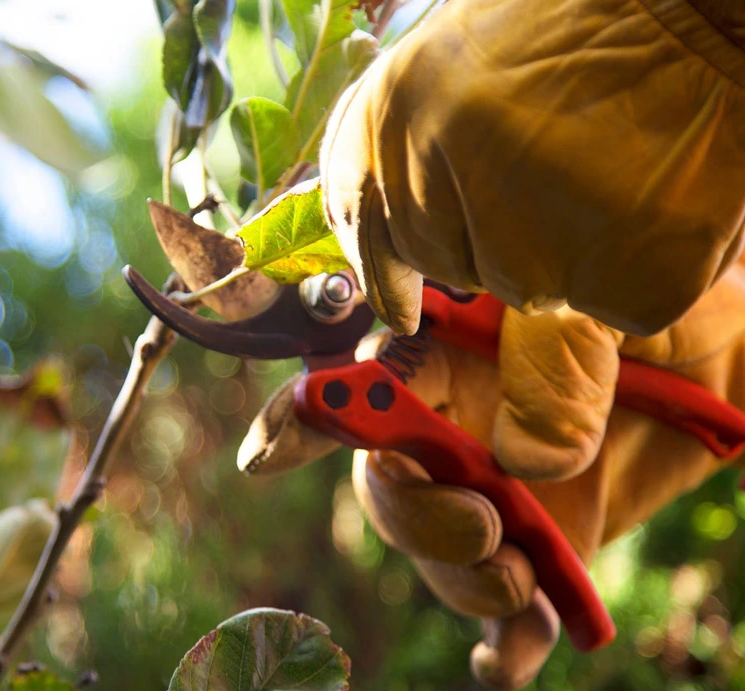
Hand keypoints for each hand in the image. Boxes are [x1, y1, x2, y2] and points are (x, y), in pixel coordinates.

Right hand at [238, 262, 744, 687]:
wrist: (727, 359)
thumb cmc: (665, 306)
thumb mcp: (616, 308)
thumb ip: (558, 363)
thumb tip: (517, 464)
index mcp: (448, 354)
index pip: (360, 385)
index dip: (306, 421)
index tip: (271, 457)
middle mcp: (452, 428)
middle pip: (385, 485)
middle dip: (416, 517)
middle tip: (482, 522)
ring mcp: (491, 492)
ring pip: (436, 553)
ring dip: (463, 577)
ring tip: (521, 571)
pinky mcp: (540, 547)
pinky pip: (504, 611)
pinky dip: (504, 643)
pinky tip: (511, 660)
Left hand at [319, 0, 744, 337]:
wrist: (711, 11)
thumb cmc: (594, 28)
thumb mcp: (468, 61)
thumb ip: (415, 142)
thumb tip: (390, 232)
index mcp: (400, 102)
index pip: (367, 222)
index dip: (384, 273)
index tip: (399, 312)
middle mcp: (446, 168)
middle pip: (451, 264)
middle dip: (494, 239)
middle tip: (554, 176)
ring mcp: (529, 231)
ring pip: (529, 287)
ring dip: (566, 251)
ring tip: (613, 171)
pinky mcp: (614, 280)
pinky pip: (608, 303)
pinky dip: (633, 268)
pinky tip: (655, 201)